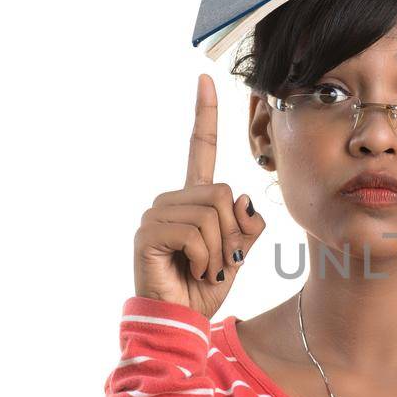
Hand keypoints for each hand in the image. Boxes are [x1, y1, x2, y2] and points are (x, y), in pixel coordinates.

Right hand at [133, 74, 265, 317]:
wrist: (180, 318)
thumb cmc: (205, 285)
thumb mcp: (239, 252)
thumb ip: (247, 226)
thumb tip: (242, 202)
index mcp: (194, 198)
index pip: (201, 149)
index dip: (205, 115)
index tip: (206, 79)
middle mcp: (173, 199)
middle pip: (224, 193)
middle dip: (232, 235)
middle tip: (215, 261)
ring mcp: (157, 213)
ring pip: (213, 215)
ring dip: (219, 252)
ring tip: (200, 268)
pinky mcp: (149, 232)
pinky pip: (197, 233)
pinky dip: (204, 258)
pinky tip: (189, 269)